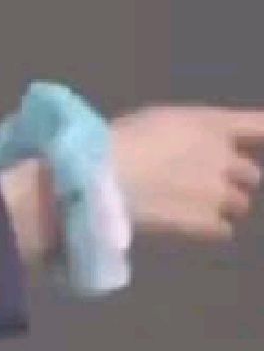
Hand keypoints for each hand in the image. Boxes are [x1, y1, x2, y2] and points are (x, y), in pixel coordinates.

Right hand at [110, 106, 263, 240]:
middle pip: (252, 173)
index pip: (259, 125)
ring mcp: (219, 192)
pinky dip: (210, 227)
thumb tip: (196, 147)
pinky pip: (224, 229)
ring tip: (190, 206)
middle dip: (234, 179)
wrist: (103, 176)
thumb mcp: (155, 121)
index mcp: (211, 124)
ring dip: (222, 204)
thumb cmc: (119, 140)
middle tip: (204, 183)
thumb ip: (188, 133)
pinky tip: (186, 222)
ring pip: (240, 204)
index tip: (261, 140)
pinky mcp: (207, 222)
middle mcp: (225, 157)